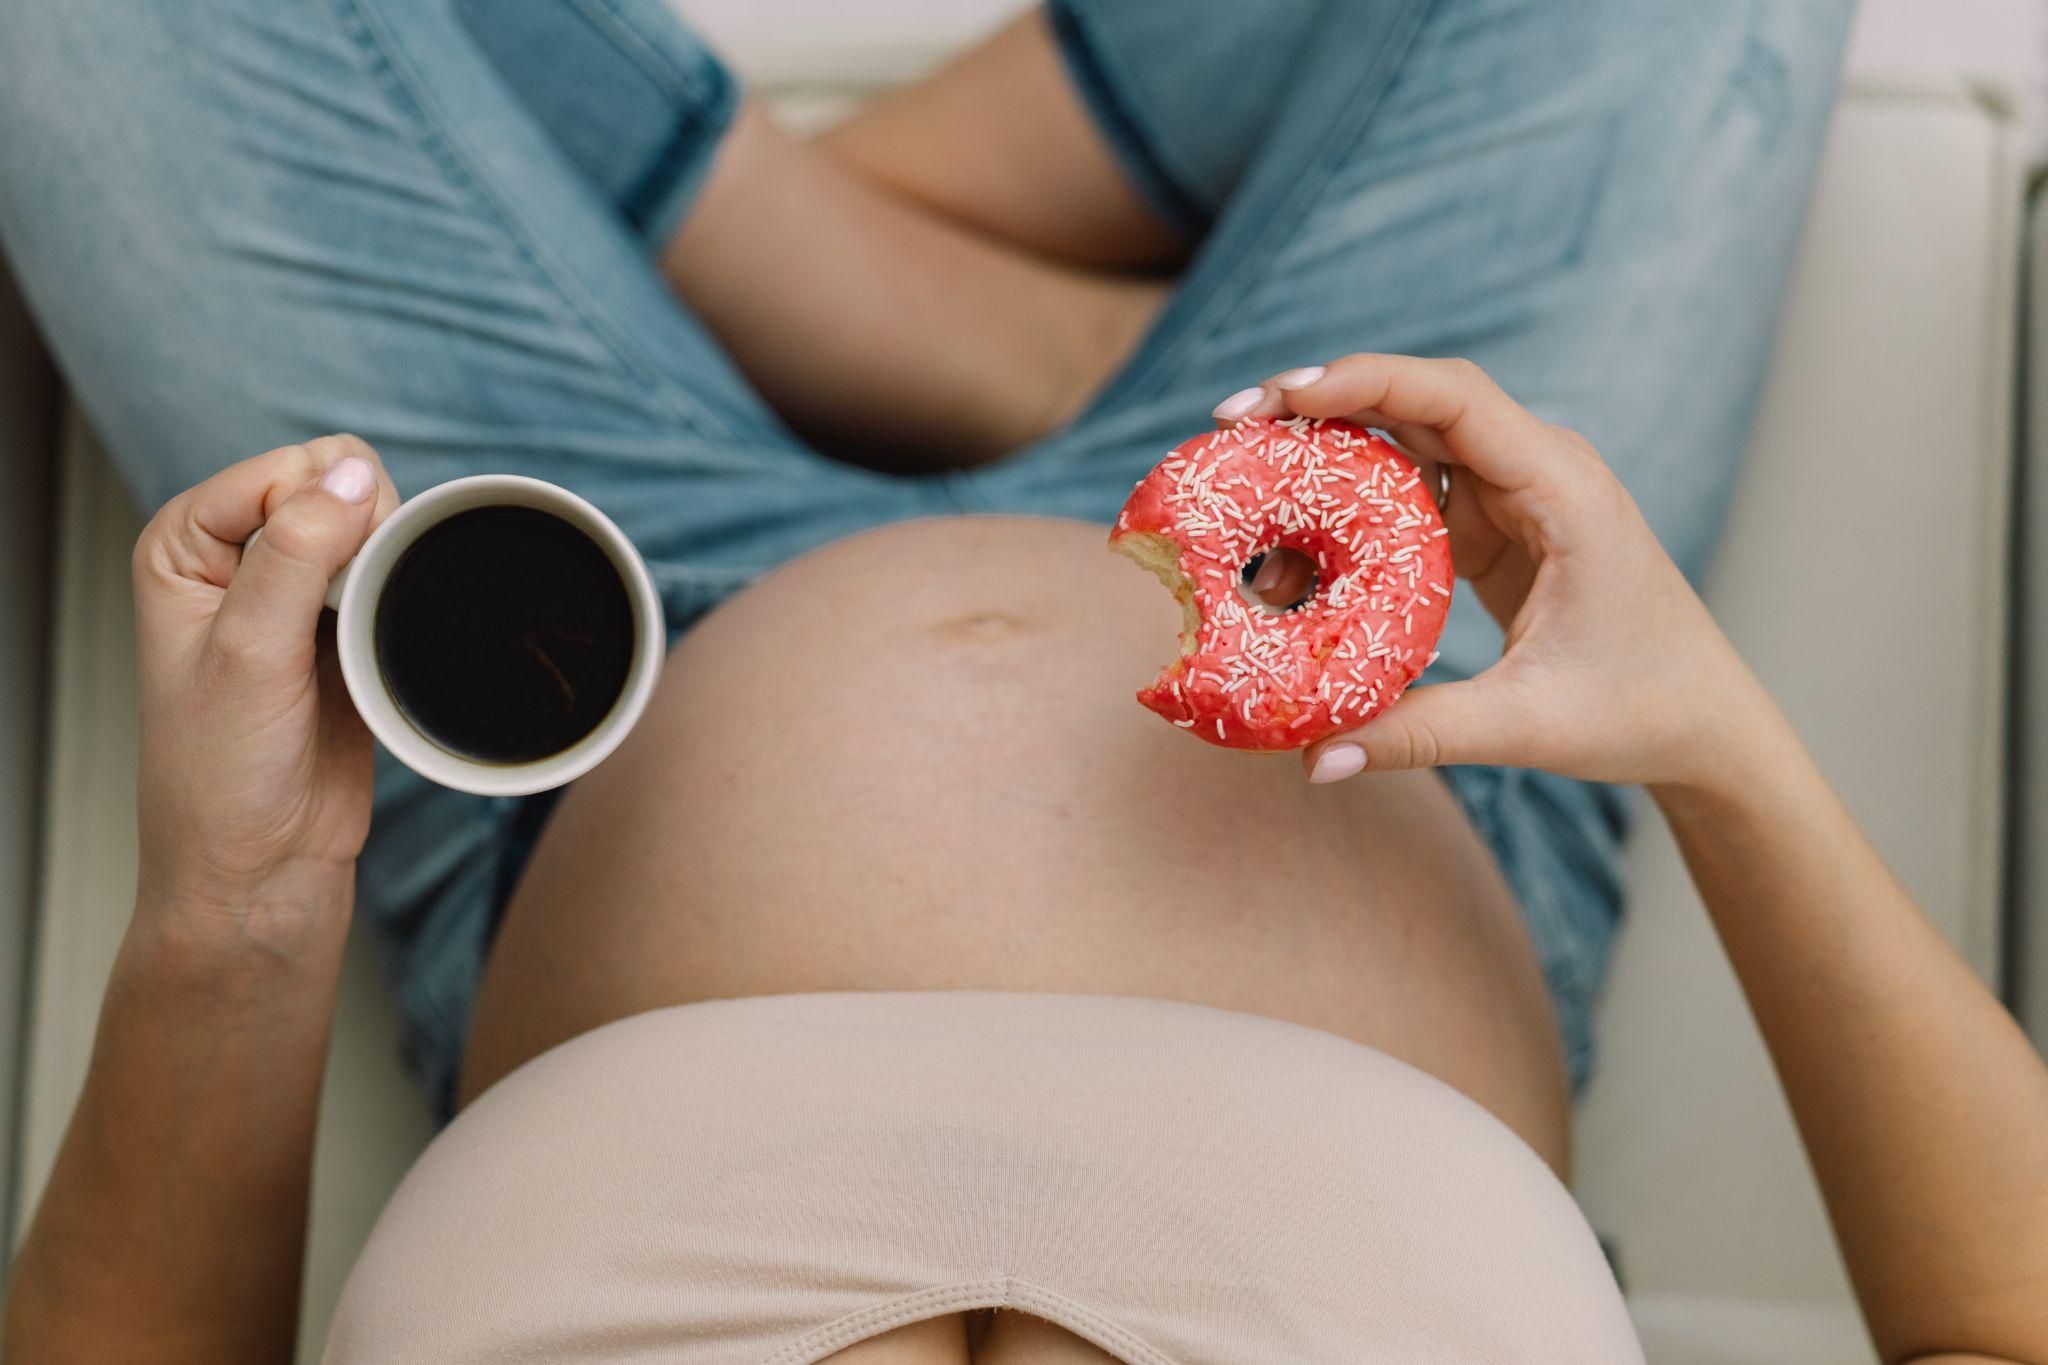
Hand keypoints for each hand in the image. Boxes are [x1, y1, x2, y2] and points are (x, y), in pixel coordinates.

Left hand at [131, 436, 398, 938]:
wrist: (264, 870)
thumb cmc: (224, 779)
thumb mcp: (250, 654)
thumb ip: (296, 551)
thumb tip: (355, 471)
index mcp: (185, 544)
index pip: (288, 470)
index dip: (325, 516)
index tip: (322, 594)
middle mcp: (235, 558)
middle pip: (339, 486)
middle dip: (363, 543)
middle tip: (341, 623)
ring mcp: (292, 594)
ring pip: (377, 531)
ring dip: (388, 579)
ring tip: (356, 646)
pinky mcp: (343, 631)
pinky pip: (398, 581)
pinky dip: (406, 606)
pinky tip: (381, 652)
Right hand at [1215, 355, 1768, 790]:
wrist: (1704, 720)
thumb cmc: (1640, 708)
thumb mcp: (1527, 725)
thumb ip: (1419, 735)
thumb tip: (1314, 760)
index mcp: (1562, 488)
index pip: (1453, 398)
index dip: (1364, 381)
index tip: (1280, 397)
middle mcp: (1537, 470)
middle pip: (1414, 401)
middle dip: (1320, 404)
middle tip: (1229, 426)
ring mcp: (1513, 493)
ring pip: (1404, 443)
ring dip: (1327, 454)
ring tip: (1244, 483)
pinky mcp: (1492, 525)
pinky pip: (1409, 491)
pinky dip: (1349, 503)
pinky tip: (1292, 535)